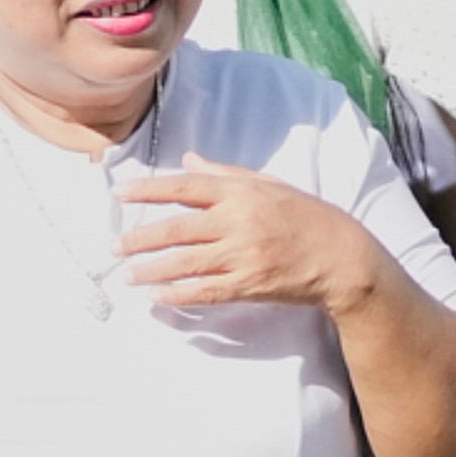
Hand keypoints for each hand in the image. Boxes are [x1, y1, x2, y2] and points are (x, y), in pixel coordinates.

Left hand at [116, 159, 377, 316]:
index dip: (148, 189)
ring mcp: (243, 256)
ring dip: (152, 270)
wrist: (342, 257)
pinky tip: (158, 297)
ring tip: (127, 275)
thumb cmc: (305, 216)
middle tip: (113, 247)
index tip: (119, 193)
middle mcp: (239, 221)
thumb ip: (225, 173)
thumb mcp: (268, 185)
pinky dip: (179, 295)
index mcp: (241, 192)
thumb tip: (188, 159)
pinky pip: (206, 292)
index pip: (185, 186)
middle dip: (140, 238)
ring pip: (186, 263)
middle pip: (177, 228)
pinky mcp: (250, 285)